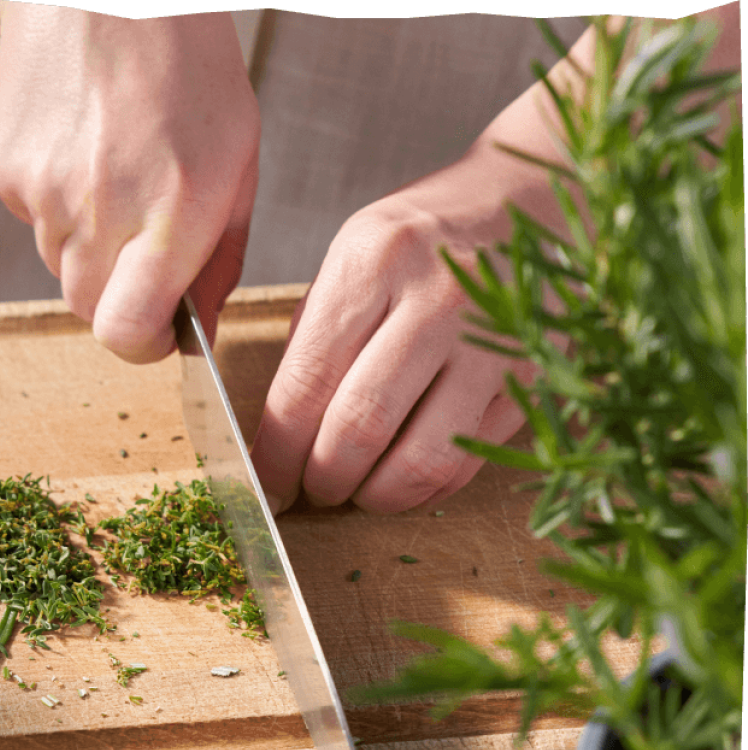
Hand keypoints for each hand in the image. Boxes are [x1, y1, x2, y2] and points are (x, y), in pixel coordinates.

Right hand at [0, 6, 259, 360]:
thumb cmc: (187, 66)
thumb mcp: (238, 164)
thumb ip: (220, 259)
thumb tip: (196, 325)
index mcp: (172, 212)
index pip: (126, 332)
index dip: (142, 345)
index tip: (157, 332)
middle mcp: (103, 208)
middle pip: (89, 310)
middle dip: (117, 298)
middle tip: (142, 247)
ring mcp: (44, 189)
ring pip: (60, 267)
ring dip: (89, 247)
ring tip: (115, 177)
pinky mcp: (5, 168)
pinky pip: (33, 222)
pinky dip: (57, 207)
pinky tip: (81, 153)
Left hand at [251, 138, 562, 515]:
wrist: (533, 203)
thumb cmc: (427, 238)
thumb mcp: (354, 258)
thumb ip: (314, 340)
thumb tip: (279, 435)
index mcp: (373, 261)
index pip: (305, 383)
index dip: (276, 452)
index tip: (265, 483)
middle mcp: (437, 300)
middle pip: (359, 429)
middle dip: (322, 480)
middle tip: (311, 490)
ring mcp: (493, 343)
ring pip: (420, 461)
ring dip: (376, 497)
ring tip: (358, 489)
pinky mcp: (531, 378)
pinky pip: (467, 461)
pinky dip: (426, 488)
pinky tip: (405, 475)